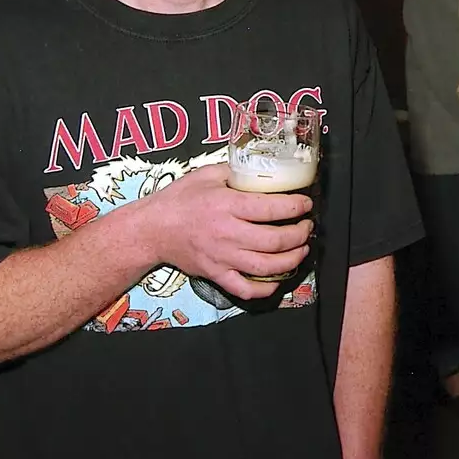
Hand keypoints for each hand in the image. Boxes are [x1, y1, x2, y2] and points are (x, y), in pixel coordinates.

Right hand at [132, 163, 311, 301]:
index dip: (296, 206)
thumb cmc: (179, 200)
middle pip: (276, 240)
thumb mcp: (207, 175)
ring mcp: (222, 258)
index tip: (305, 204)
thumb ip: (235, 172)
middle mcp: (228, 234)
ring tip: (302, 249)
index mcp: (227, 205)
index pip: (272, 208)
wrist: (151, 230)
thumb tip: (262, 169)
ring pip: (267, 267)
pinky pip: (246, 289)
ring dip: (292, 260)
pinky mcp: (216, 275)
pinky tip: (278, 279)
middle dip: (300, 234)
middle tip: (307, 227)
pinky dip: (266, 288)